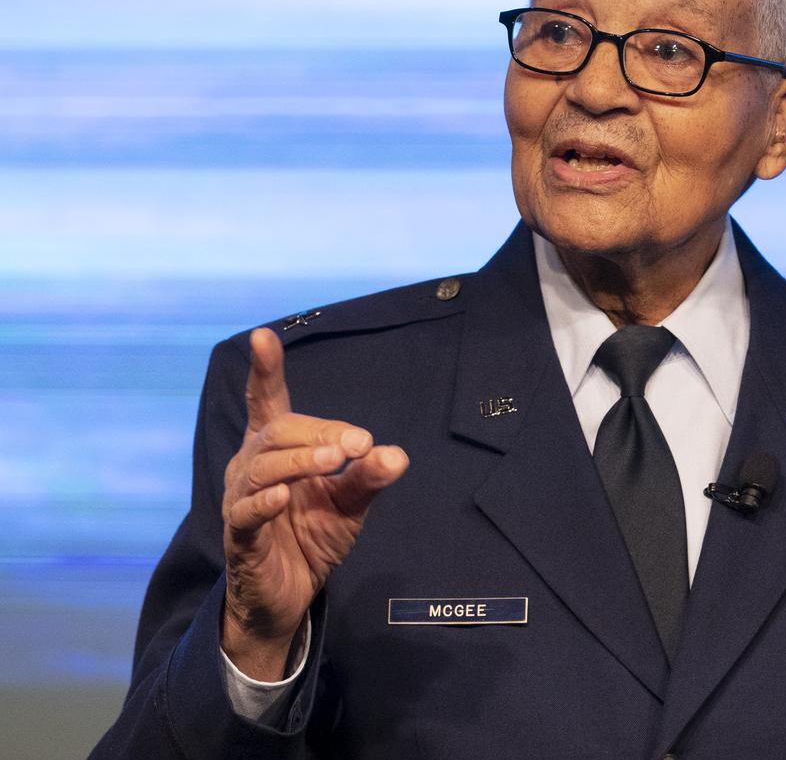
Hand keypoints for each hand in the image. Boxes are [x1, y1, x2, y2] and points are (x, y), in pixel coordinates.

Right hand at [220, 327, 408, 679]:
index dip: (265, 370)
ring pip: (264, 466)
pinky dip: (265, 502)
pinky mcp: (240, 536)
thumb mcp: (351, 503)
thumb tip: (397, 454)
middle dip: (319, 431)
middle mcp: (252, 465)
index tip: (264, 336)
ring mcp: (242, 500)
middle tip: (356, 444)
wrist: (289, 597)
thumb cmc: (312, 537)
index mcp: (277, 449)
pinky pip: (246, 513)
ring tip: (333, 462)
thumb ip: (369, 477)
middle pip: (278, 430)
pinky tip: (285, 496)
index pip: (268, 402)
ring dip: (300, 460)